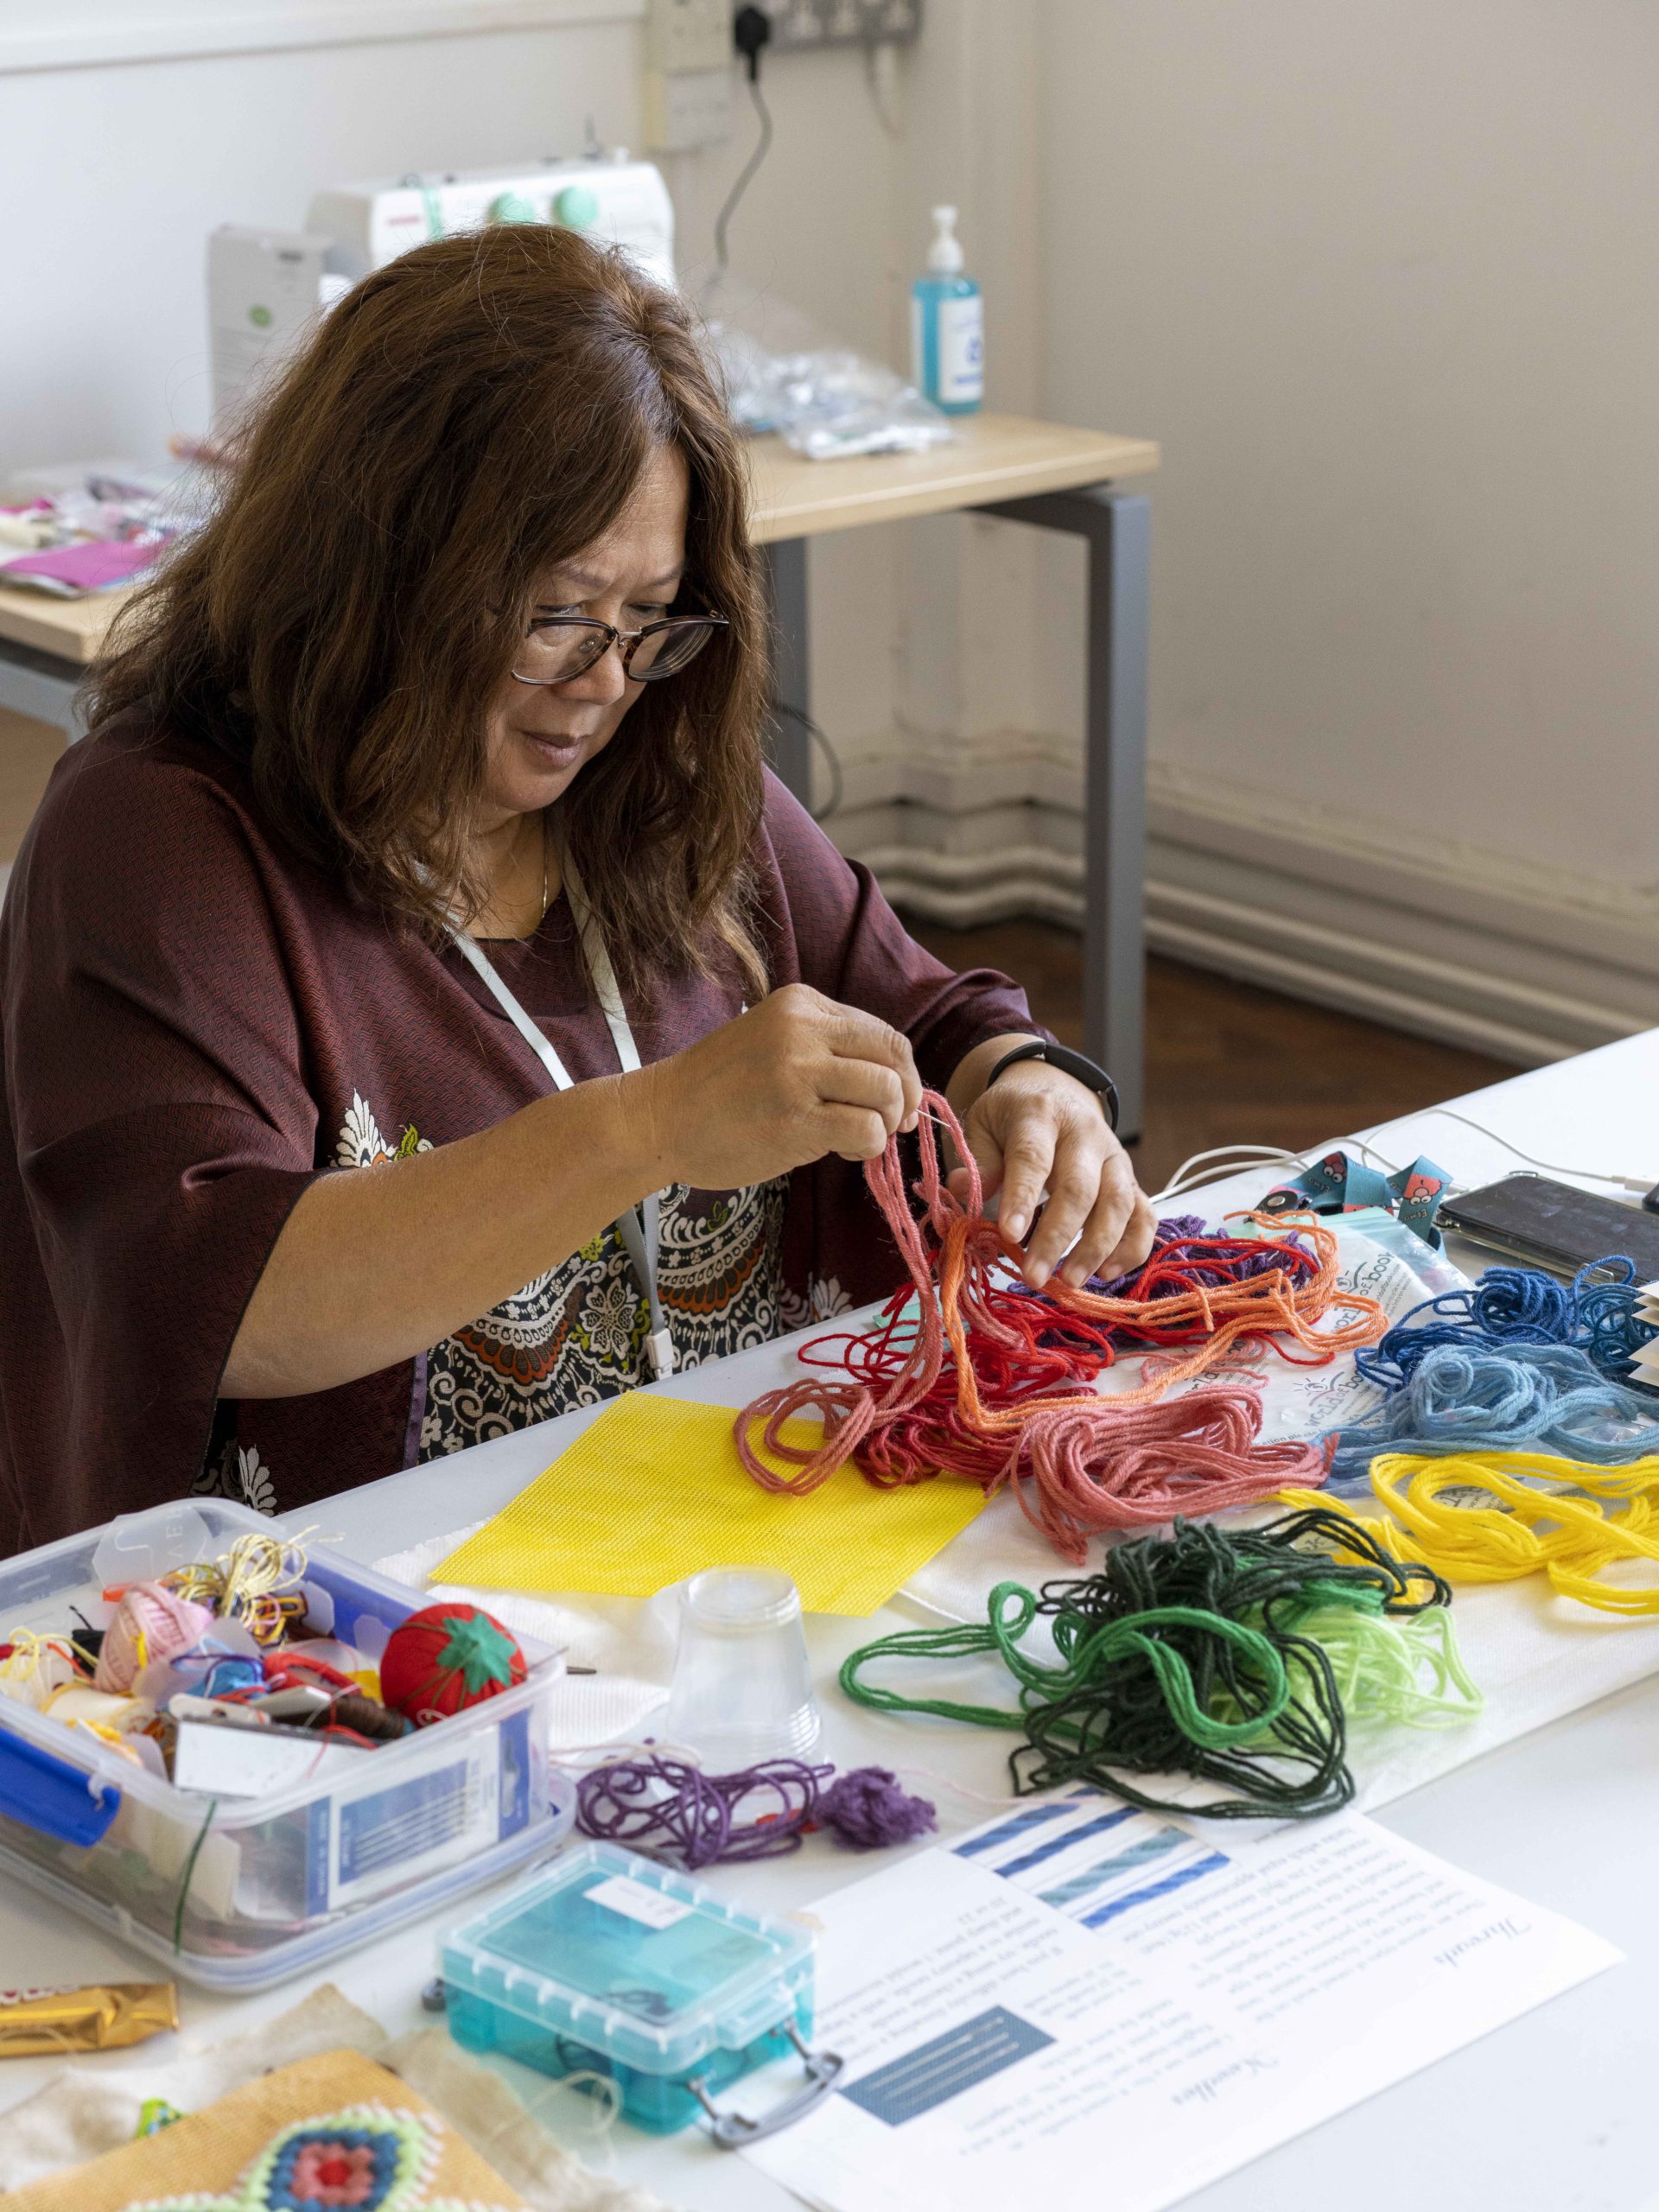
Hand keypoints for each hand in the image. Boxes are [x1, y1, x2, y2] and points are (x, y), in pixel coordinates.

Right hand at [639, 983, 921, 1189]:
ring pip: (887, 1091)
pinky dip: (869, 1146)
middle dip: (906, 1096)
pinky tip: (843, 1152)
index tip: (894, 1102)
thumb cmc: (717, 1089)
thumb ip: (826, 1048)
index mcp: (800, 1003)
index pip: (880, 1033)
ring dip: (885, 1124)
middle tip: (894, 1124)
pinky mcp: (795, 1119)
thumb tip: (895, 1080)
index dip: (900, 1072)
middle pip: (893, 1056)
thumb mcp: (772, 1040)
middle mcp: (802, 1030)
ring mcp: (798, 1073)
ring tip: (856, 1140)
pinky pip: (867, 1129)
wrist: (659, 1118)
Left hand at [951, 1061, 1156, 1289]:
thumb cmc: (1013, 1116)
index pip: (1033, 1158)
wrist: (1055, 1089)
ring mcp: (1114, 1157)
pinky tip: (1106, 1273)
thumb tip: (960, 1189)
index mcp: (1041, 1115)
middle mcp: (1086, 1134)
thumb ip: (979, 1161)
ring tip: (1069, 1281)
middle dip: (1057, 1237)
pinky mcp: (1131, 1179)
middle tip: (1034, 1276)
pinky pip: (1144, 1215)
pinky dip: (1132, 1248)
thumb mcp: (985, 1125)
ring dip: (1096, 1248)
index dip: (1022, 1197)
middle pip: (1080, 1188)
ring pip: (1118, 1204)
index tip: (1009, 1235)